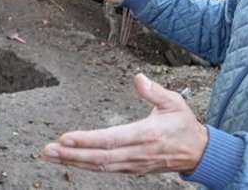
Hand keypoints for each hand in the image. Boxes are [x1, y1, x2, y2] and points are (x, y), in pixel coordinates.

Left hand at [42, 74, 206, 173]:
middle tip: (48, 149)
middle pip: (99, 158)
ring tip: (52, 154)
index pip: (111, 140)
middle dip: (71, 155)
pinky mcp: (132, 169)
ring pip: (100, 166)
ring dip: (74, 162)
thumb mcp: (174, 102)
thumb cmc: (184, 125)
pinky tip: (72, 160)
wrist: (199, 153)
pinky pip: (106, 169)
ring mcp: (134, 164)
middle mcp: (137, 153)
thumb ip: (154, 91)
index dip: (87, 140)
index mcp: (146, 134)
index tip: (66, 138)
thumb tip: (138, 78)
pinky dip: (87, 166)